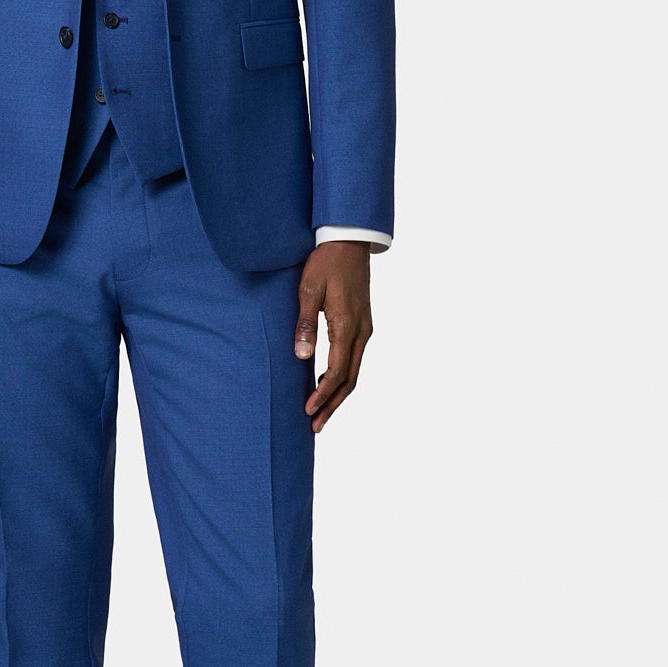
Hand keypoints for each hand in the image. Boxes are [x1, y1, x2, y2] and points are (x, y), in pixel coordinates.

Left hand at [295, 241, 372, 431]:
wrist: (348, 240)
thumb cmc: (325, 263)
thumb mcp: (308, 291)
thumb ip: (305, 324)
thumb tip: (303, 357)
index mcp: (347, 326)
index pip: (337, 372)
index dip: (323, 395)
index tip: (308, 411)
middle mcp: (361, 332)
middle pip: (350, 380)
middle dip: (332, 405)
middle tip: (315, 426)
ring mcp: (364, 329)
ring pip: (354, 372)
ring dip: (338, 394)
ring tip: (321, 413)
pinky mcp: (362, 324)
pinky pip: (354, 359)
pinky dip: (343, 377)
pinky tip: (328, 383)